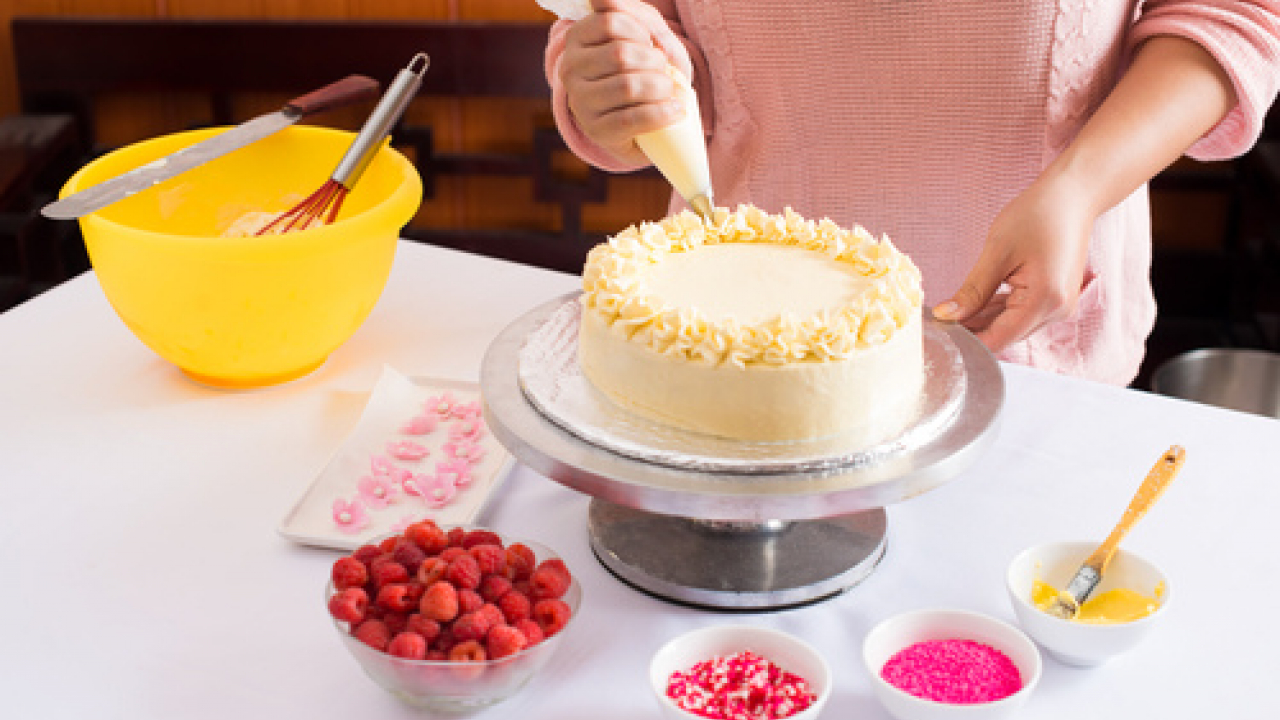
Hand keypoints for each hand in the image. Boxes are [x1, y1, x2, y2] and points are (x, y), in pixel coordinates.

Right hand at [559, 0, 688, 164]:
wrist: (643, 117)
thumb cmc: (643, 66)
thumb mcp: (642, 32)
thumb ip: (628, 11)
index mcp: (577, 38)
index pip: (610, 22)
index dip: (641, 32)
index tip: (650, 44)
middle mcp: (570, 69)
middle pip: (620, 55)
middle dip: (654, 61)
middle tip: (664, 70)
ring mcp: (581, 103)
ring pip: (627, 87)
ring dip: (661, 87)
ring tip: (670, 90)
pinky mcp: (597, 131)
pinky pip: (633, 119)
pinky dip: (662, 113)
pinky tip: (676, 110)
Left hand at [932, 172, 1094, 353]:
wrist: (1072, 196)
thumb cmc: (1037, 215)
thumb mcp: (997, 252)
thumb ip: (972, 291)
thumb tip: (945, 316)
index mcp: (1045, 300)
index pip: (999, 339)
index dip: (966, 340)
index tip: (938, 334)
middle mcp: (1057, 310)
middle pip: (1005, 335)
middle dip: (972, 330)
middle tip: (937, 320)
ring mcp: (1058, 306)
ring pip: (1011, 326)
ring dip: (982, 320)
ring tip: (950, 311)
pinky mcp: (1054, 299)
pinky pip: (1020, 313)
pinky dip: (997, 310)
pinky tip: (974, 303)